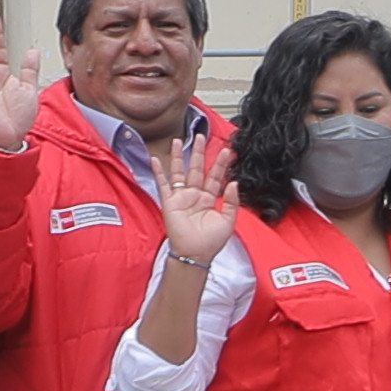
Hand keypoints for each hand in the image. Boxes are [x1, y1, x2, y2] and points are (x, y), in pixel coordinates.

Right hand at [148, 122, 236, 272]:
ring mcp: (182, 198)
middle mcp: (195, 196)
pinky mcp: (170, 202)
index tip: (226, 151)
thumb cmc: (211, 242)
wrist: (195, 254)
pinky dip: (159, 172)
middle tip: (200, 136)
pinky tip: (156, 160)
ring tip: (179, 141)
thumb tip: (234, 183)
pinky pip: (163, 184)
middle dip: (199, 153)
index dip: (220, 164)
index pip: (215, 177)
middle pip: (197, 169)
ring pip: (180, 172)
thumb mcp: (228, 221)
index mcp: (210, 199)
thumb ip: (232, 202)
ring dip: (179, 157)